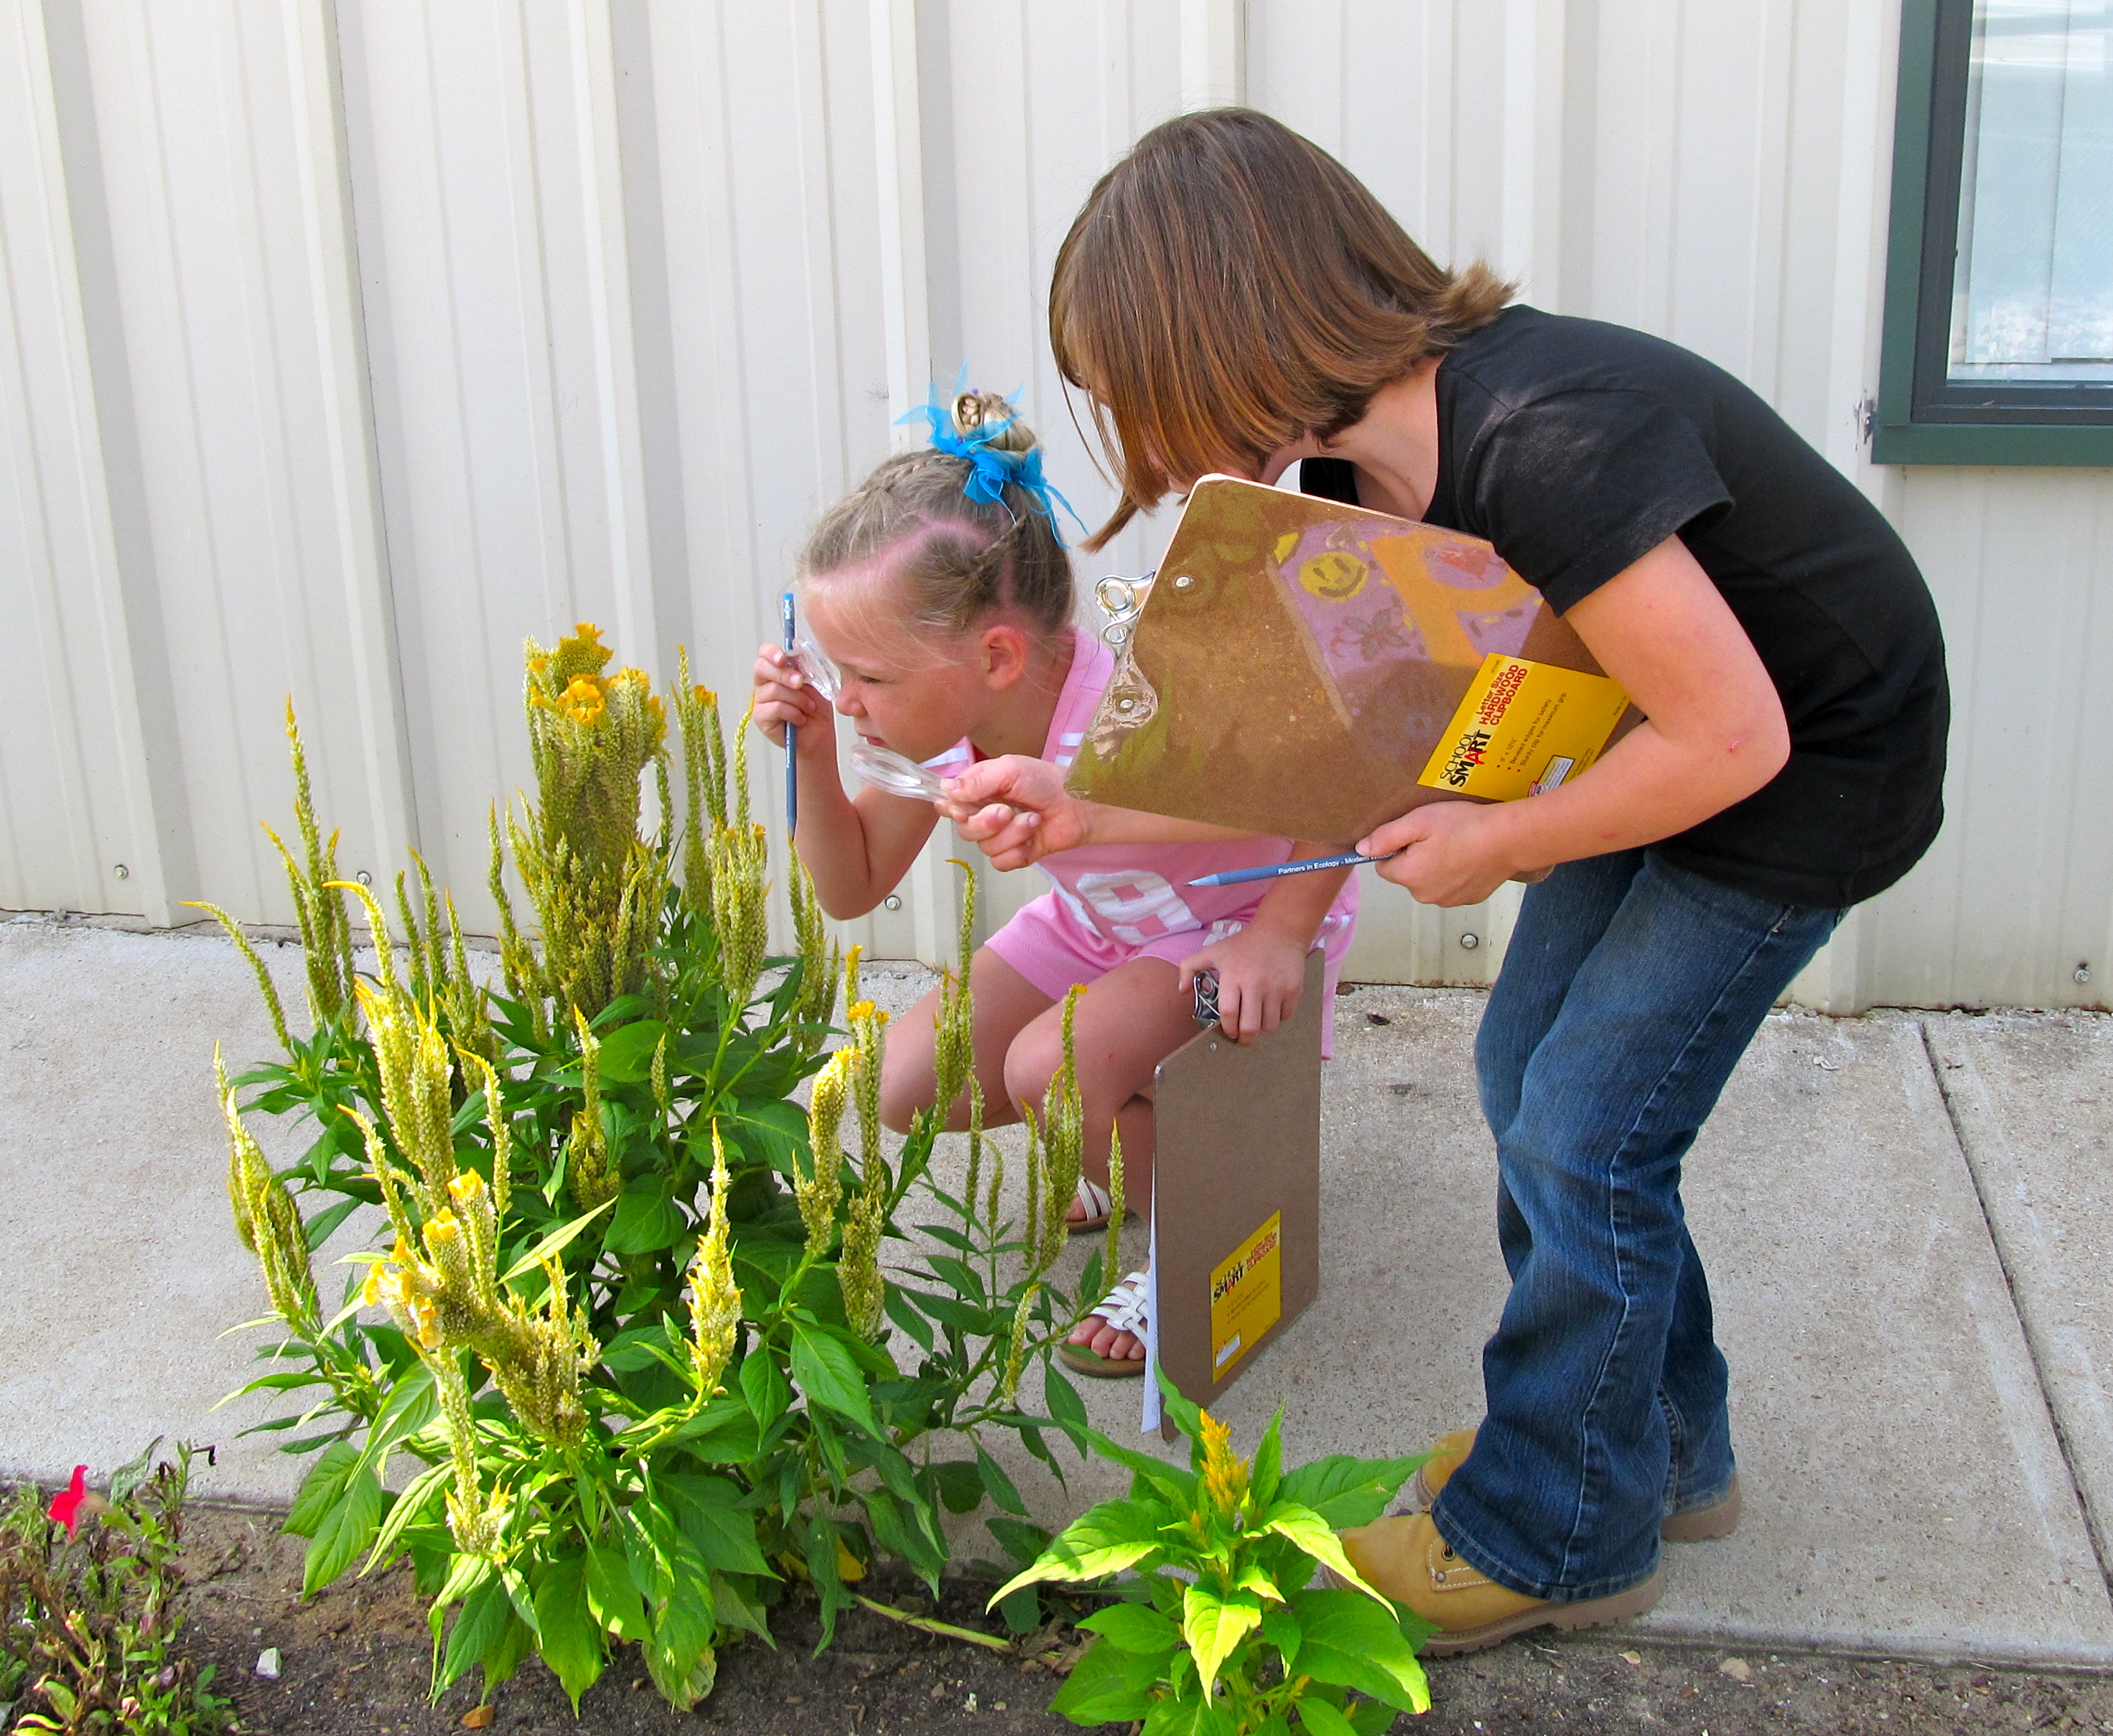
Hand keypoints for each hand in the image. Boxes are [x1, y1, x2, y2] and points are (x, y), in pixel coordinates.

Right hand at [751, 644, 830, 752]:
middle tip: (800, 683)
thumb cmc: (816, 709)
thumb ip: (804, 668)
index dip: (771, 652)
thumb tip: (797, 656)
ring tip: (809, 707)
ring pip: (774, 689)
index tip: (783, 659)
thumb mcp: (815, 684)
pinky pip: (776, 707)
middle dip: (784, 674)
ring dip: (797, 699)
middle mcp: (764, 684)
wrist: (819, 735)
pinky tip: (800, 719)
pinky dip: (793, 713)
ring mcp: (760, 701)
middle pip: (761, 668)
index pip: (765, 653)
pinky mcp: (760, 717)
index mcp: (776, 670)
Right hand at [941, 755, 1092, 869]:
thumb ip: (978, 780)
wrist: (1079, 806)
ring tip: (1032, 820)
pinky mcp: (1014, 854)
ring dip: (1011, 834)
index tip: (963, 810)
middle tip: (1008, 812)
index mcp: (980, 790)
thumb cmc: (1047, 782)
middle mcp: (986, 814)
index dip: (953, 810)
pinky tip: (1033, 838)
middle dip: (986, 823)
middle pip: (964, 830)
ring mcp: (1000, 836)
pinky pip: (1000, 863)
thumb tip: (946, 789)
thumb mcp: (1010, 770)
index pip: (950, 804)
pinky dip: (1017, 851)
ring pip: (984, 847)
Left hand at [1178, 926, 1308, 1043]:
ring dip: (1262, 1028)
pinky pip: (1285, 1016)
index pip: (1229, 1014)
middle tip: (1243, 1038)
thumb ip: (1190, 968)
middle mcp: (1255, 984)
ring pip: (1269, 1026)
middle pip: (1250, 1027)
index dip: (1228, 1029)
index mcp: (1233, 976)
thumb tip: (1182, 990)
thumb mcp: (1213, 951)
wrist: (1279, 931)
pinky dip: (1278, 1017)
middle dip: (1245, 1039)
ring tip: (1257, 1019)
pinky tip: (1271, 1007)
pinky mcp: (1293, 989)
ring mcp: (1276, 988)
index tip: (1229, 1032)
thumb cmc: (1243, 944)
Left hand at [1358, 800, 1520, 906]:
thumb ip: (1385, 837)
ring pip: (1430, 881)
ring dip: (1437, 866)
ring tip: (1456, 844)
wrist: (1509, 839)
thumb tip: (1362, 849)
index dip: (1397, 847)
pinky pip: (1451, 886)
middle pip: (1407, 875)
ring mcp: (1449, 900)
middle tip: (1438, 836)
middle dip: (1417, 857)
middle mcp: (1425, 895)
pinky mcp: (1469, 899)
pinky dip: (1456, 873)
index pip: (1384, 866)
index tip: (1416, 834)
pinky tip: (1469, 856)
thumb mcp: (1418, 821)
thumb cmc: (1465, 826)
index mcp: (1409, 876)